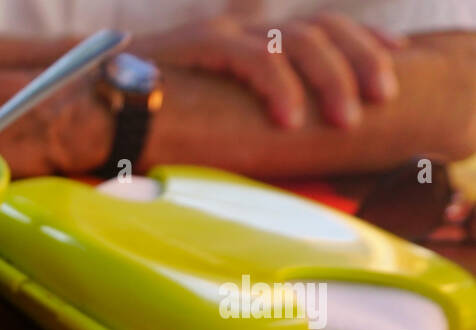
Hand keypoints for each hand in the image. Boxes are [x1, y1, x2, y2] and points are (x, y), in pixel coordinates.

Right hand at [130, 13, 403, 127]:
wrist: (90, 106)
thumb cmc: (146, 122)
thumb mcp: (215, 115)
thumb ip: (251, 118)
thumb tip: (290, 148)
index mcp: (252, 39)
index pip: (323, 27)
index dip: (363, 44)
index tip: (393, 68)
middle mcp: (243, 28)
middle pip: (325, 27)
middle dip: (362, 62)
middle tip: (380, 99)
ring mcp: (224, 32)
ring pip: (301, 39)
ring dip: (332, 79)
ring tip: (345, 117)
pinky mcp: (201, 44)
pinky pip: (256, 58)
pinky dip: (280, 87)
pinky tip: (289, 119)